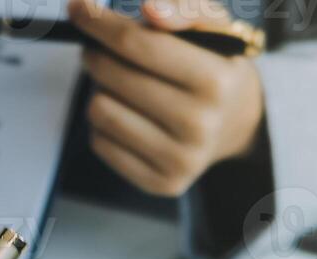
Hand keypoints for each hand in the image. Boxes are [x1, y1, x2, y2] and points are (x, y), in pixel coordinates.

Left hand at [69, 0, 265, 196]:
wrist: (238, 123)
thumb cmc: (215, 66)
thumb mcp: (213, 27)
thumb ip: (184, 8)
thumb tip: (150, 9)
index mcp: (215, 81)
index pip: (138, 45)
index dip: (101, 24)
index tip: (78, 10)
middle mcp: (199, 126)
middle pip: (113, 78)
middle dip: (97, 55)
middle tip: (97, 50)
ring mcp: (180, 160)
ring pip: (99, 111)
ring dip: (99, 90)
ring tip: (117, 84)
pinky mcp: (160, 184)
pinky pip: (100, 144)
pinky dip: (104, 123)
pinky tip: (125, 113)